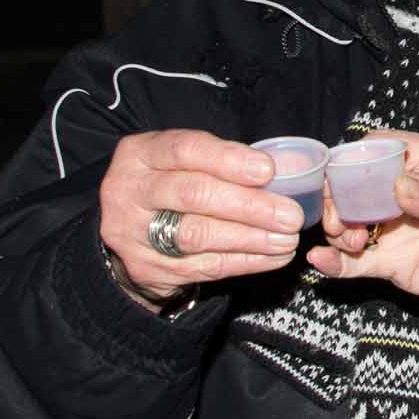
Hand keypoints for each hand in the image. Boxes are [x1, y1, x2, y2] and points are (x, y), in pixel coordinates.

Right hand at [99, 130, 302, 310]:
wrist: (129, 232)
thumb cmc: (173, 184)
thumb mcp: (187, 161)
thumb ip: (228, 161)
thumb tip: (290, 168)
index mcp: (140, 153)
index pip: (186, 150)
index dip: (229, 160)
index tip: (268, 171)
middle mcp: (128, 190)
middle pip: (193, 195)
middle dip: (249, 205)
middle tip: (290, 215)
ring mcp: (132, 233)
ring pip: (197, 235)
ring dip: (250, 238)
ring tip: (287, 238)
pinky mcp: (146, 269)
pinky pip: (202, 266)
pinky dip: (244, 261)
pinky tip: (274, 257)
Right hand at [306, 130, 418, 342]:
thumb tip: (398, 186)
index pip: (385, 147)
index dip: (359, 159)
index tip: (344, 179)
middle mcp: (414, 188)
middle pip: (358, 182)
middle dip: (341, 196)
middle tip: (343, 220)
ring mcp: (402, 226)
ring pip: (352, 220)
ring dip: (340, 229)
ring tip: (352, 242)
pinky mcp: (397, 262)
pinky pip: (357, 261)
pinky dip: (335, 262)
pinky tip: (321, 262)